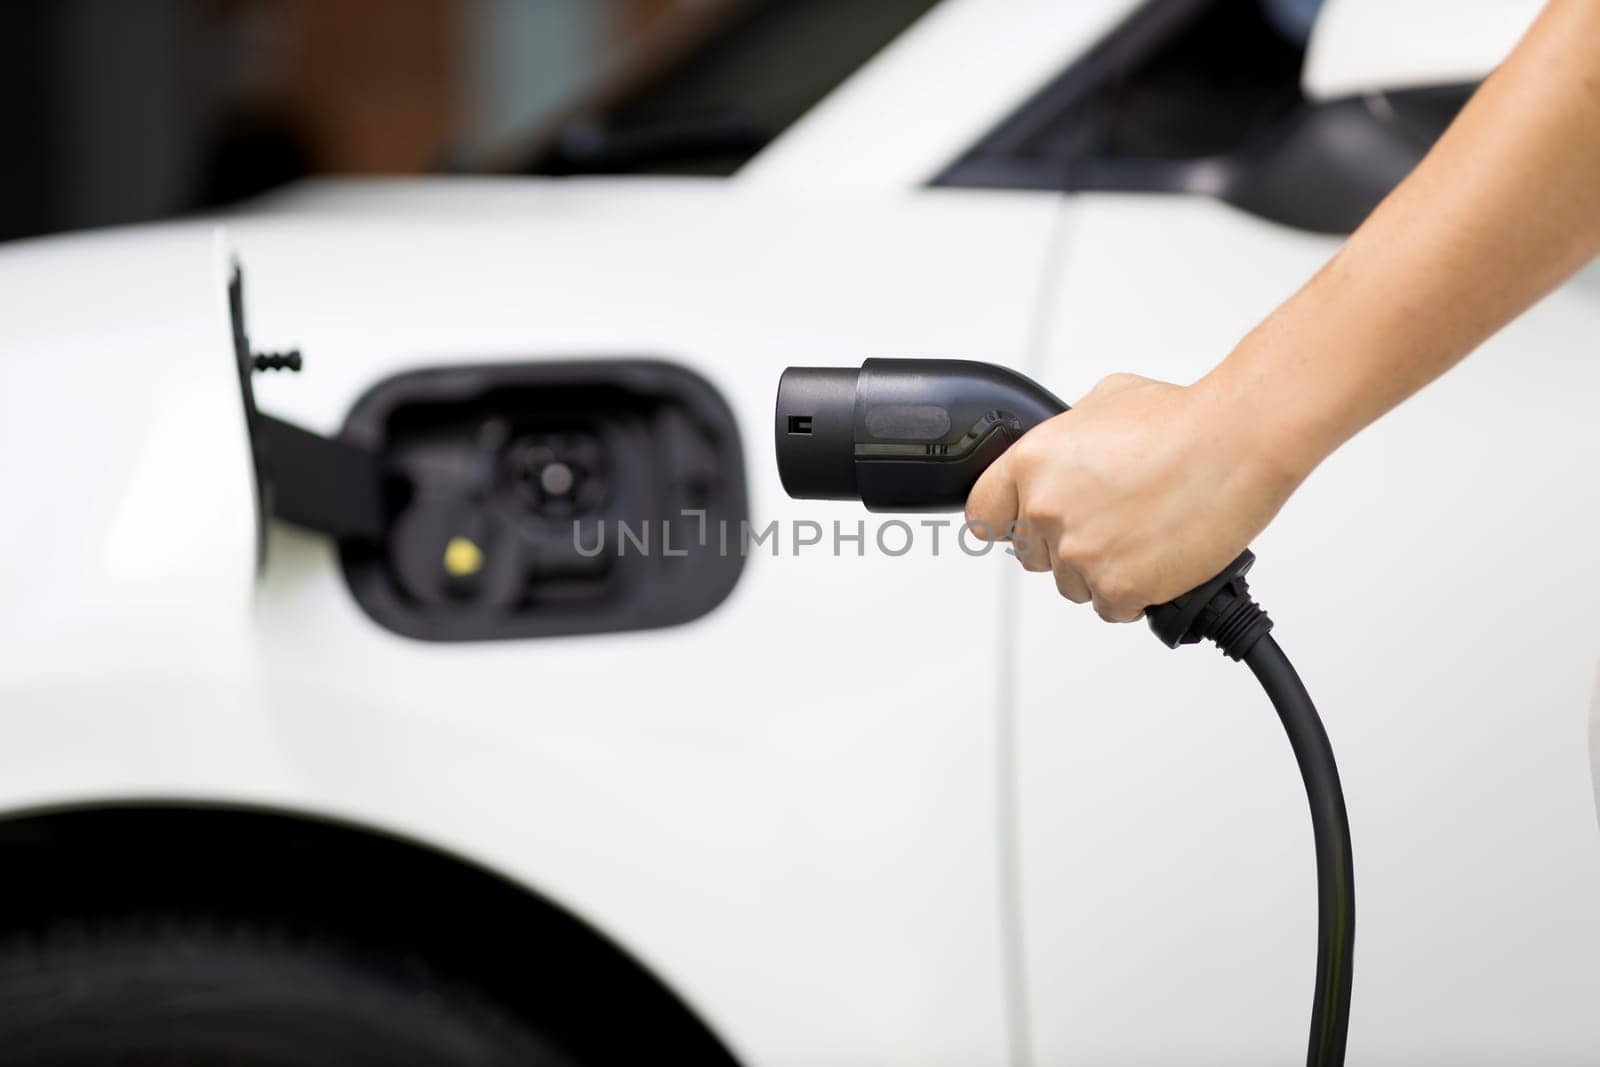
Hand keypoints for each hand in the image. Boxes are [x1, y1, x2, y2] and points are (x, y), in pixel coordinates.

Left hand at [965, 372, 1306, 621]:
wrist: (1236, 444)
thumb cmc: (1182, 420)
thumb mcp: (1103, 403)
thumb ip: (1066, 439)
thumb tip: (1062, 456)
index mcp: (1032, 463)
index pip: (984, 515)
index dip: (1007, 521)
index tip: (1021, 526)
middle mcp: (1047, 510)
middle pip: (1032, 554)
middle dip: (1065, 543)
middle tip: (1110, 521)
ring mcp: (1080, 554)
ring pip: (1072, 584)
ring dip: (1101, 569)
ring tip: (1144, 532)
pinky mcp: (1119, 588)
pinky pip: (1111, 607)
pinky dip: (1134, 592)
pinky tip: (1159, 556)